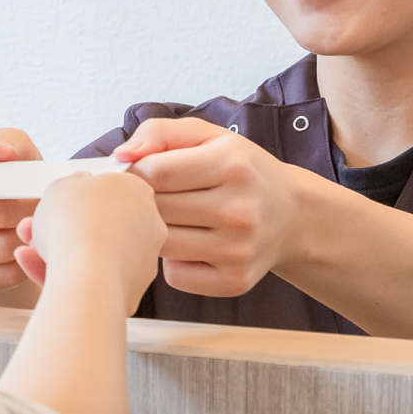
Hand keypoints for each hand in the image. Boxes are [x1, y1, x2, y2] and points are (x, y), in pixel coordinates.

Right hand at [0, 129, 42, 294]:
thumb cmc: (8, 174)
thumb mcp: (12, 147)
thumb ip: (7, 142)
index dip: (11, 184)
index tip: (31, 184)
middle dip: (27, 210)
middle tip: (48, 207)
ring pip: (0, 247)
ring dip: (28, 237)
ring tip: (40, 225)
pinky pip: (1, 276)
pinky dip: (24, 263)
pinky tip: (30, 248)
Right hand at [14, 171, 164, 315]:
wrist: (87, 274)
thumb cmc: (77, 224)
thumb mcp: (61, 187)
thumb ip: (71, 185)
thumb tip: (77, 186)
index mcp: (138, 190)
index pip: (108, 191)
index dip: (78, 198)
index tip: (60, 203)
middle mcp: (148, 224)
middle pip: (101, 224)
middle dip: (66, 227)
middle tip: (40, 227)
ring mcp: (142, 258)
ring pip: (95, 253)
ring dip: (61, 251)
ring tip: (31, 250)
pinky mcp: (131, 289)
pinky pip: (93, 277)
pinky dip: (67, 274)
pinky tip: (38, 267)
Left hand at [113, 117, 303, 297]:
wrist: (292, 215)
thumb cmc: (243, 171)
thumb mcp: (209, 136)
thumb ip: (160, 132)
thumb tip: (121, 156)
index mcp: (232, 164)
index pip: (155, 172)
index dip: (138, 173)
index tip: (143, 174)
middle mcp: (239, 209)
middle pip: (156, 209)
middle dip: (147, 202)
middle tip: (161, 197)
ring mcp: (238, 249)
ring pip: (161, 244)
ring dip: (158, 233)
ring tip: (177, 219)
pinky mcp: (234, 280)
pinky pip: (175, 275)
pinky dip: (174, 262)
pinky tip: (192, 245)